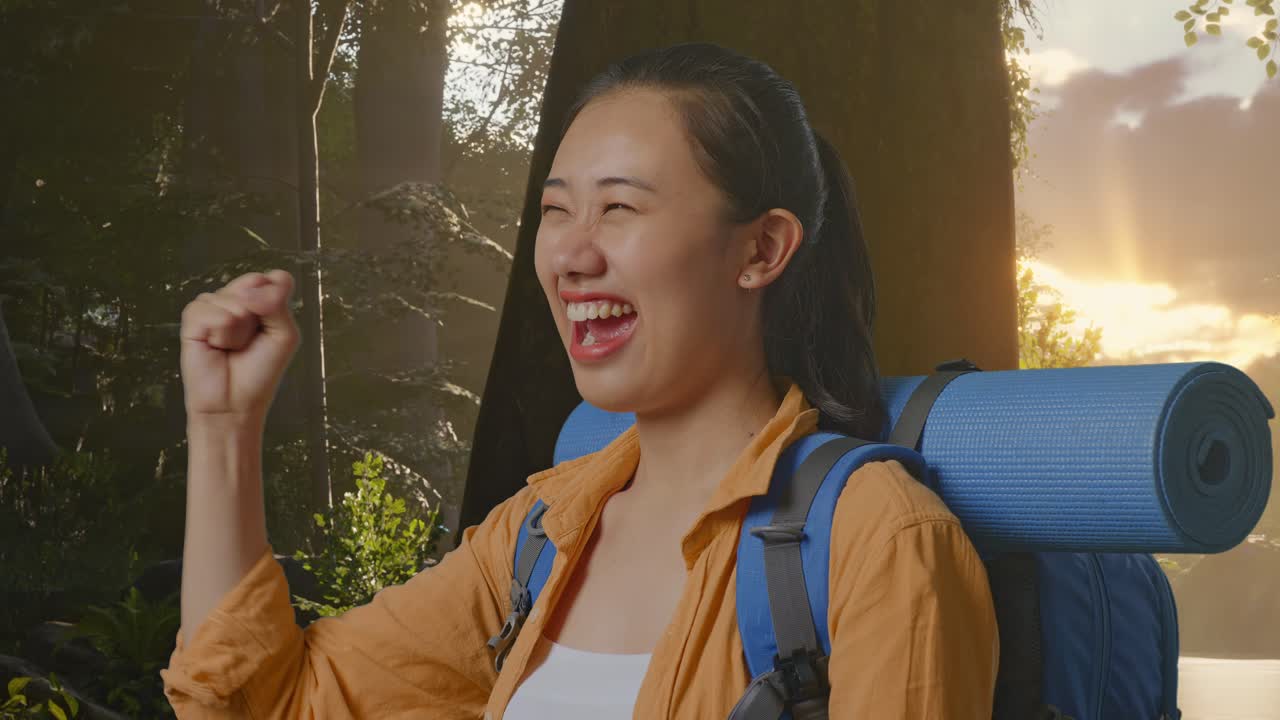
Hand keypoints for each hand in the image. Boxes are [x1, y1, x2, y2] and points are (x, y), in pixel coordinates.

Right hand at [179, 269, 299, 426]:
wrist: (235, 402)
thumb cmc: (260, 371)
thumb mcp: (284, 335)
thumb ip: (277, 304)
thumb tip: (254, 285)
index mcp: (262, 301)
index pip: (275, 278)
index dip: (276, 299)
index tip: (272, 326)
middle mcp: (237, 300)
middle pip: (253, 282)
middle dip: (257, 314)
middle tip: (251, 340)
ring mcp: (213, 307)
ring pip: (231, 298)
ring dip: (238, 328)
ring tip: (232, 346)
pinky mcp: (193, 319)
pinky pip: (209, 310)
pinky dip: (219, 332)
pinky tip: (216, 345)